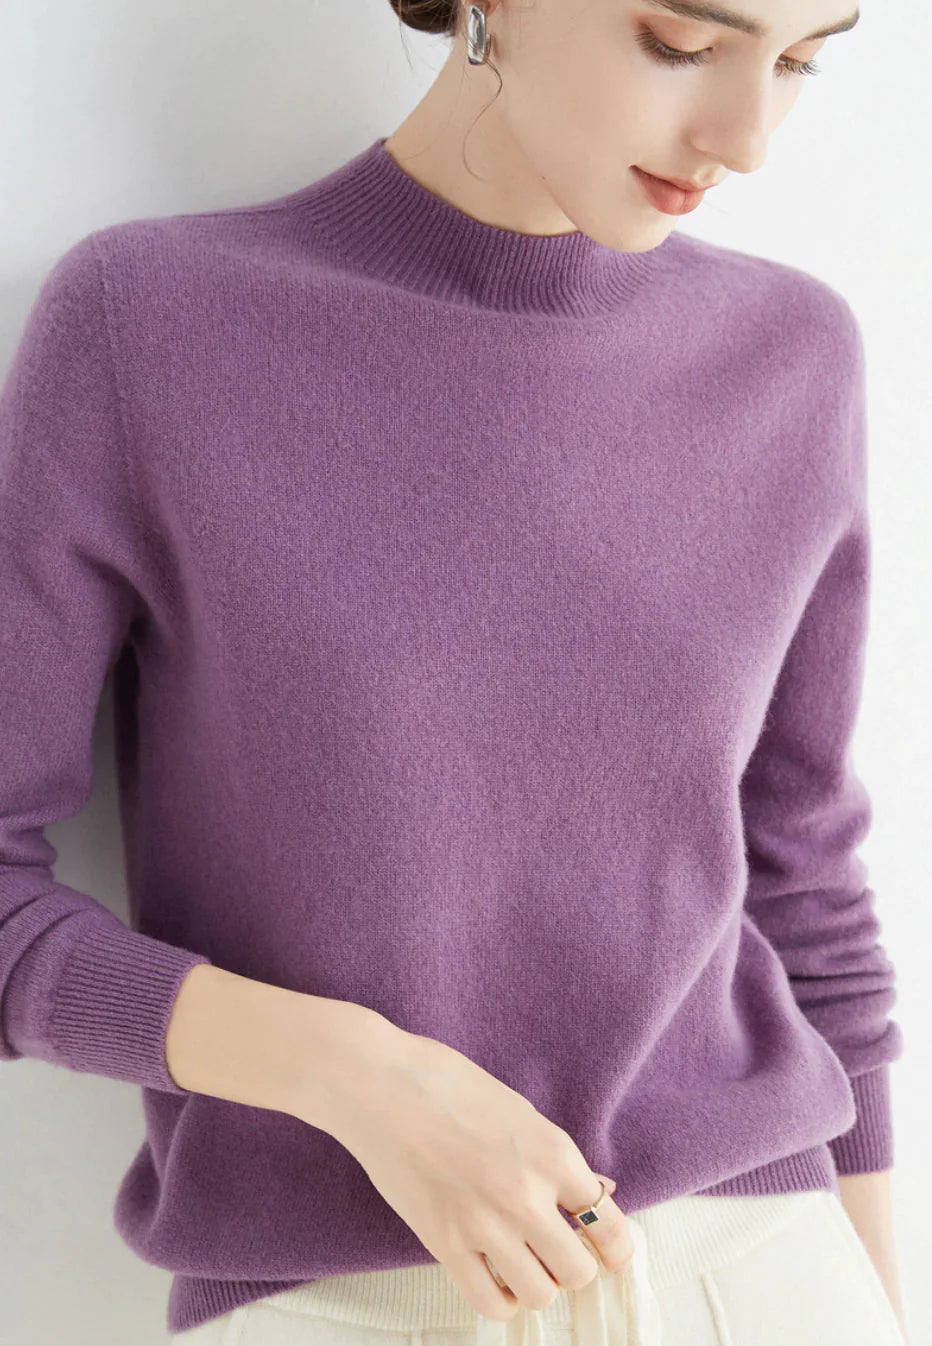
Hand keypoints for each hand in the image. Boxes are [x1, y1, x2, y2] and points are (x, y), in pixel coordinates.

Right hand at [295, 1024, 634, 1320]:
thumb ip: (558, 1158)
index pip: (610, 1226)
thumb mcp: (519, 1110)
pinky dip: (502, 1299)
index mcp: (552, 1153)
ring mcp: (484, 1224)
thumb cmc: (447, 1083)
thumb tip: (599, 1191)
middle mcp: (526, 1195)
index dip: (616, 1246)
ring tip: (525, 1260)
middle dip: (575, 1264)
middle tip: (558, 1248)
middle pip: (580, 1271)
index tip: (608, 1249)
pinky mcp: (444, 1244)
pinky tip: (496, 1275)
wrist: (379, 1084)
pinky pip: (490, 1303)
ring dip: (539, 1282)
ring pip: (541, 1294)